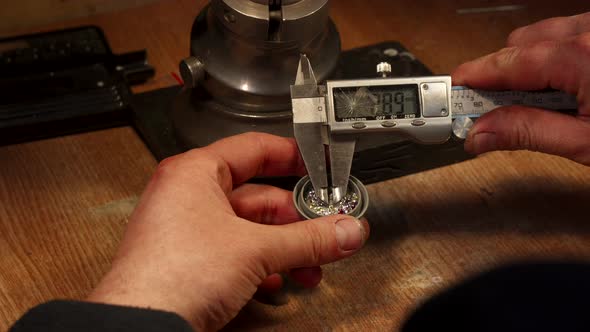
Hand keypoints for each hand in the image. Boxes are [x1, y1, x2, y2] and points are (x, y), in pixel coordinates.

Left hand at [87, 133, 368, 330]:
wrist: (140, 327)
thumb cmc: (171, 276)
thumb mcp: (255, 250)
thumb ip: (308, 239)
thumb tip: (344, 231)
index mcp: (196, 173)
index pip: (254, 148)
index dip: (291, 155)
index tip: (317, 163)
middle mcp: (188, 196)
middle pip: (258, 196)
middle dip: (296, 219)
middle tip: (326, 229)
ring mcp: (187, 230)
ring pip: (249, 229)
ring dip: (284, 248)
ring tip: (310, 265)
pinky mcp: (189, 261)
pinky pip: (235, 253)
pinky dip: (261, 266)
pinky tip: (277, 282)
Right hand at [452, 12, 589, 165]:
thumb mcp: (587, 143)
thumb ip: (530, 133)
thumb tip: (480, 133)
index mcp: (584, 56)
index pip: (508, 62)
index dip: (473, 78)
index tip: (451, 93)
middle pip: (521, 44)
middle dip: (502, 76)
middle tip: (491, 112)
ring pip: (544, 35)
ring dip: (530, 65)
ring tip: (538, 103)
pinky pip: (569, 35)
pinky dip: (556, 57)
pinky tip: (567, 87)